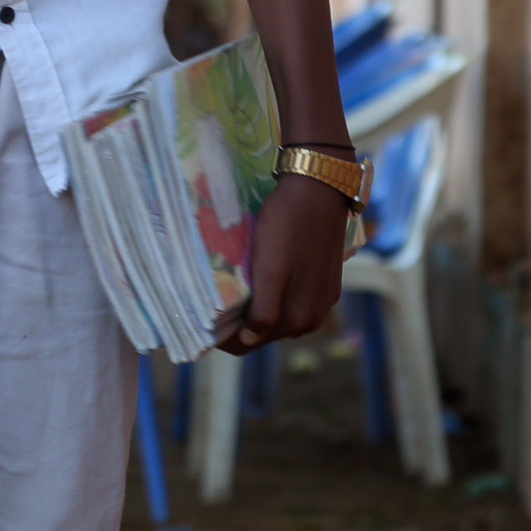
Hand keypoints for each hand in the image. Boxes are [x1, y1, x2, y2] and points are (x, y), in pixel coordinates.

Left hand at [217, 168, 351, 352]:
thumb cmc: (287, 225)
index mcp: (297, 318)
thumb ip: (263, 310)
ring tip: (234, 292)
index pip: (249, 342)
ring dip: (259, 311)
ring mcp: (323, 301)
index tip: (202, 324)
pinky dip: (276, 297)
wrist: (320, 188)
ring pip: (280, 318)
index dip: (225, 336)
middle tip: (212, 305)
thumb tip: (248, 340)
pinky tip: (263, 281)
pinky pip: (295, 301)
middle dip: (241, 324)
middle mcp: (313, 317)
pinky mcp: (327, 283)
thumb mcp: (269, 268)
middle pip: (265, 332)